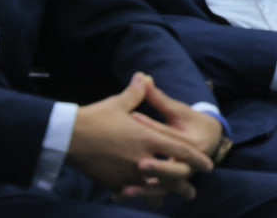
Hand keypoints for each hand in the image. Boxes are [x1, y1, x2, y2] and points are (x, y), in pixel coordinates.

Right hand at [67, 73, 212, 195]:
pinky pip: (131, 193)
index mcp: (148, 138)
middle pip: (170, 176)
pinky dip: (138, 196)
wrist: (69, 137)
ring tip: (168, 200)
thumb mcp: (119, 103)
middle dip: (182, 185)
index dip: (195, 158)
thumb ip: (137, 93)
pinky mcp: (113, 182)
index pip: (179, 150)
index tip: (207, 164)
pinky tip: (140, 198)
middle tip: (191, 192)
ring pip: (152, 189)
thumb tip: (144, 76)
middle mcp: (142, 158)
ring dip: (162, 194)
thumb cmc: (96, 117)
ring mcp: (128, 173)